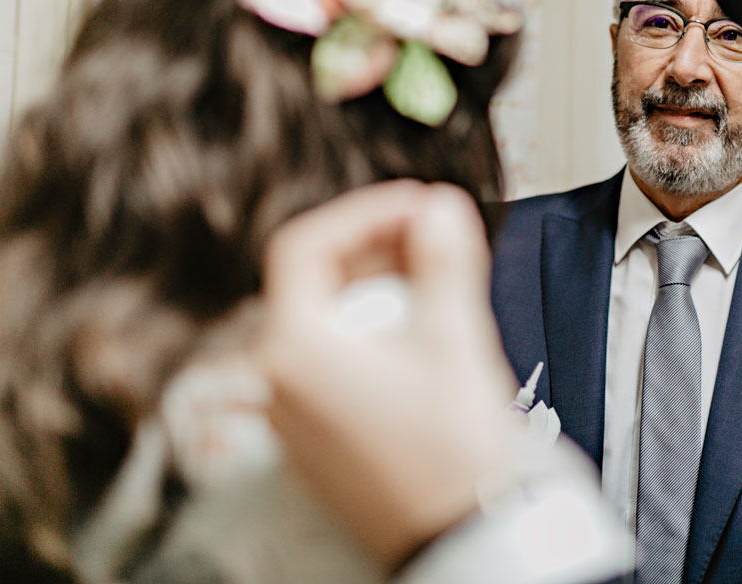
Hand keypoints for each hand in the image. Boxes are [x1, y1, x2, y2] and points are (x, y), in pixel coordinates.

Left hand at [258, 180, 519, 570]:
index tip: (415, 205)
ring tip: (440, 278)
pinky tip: (425, 328)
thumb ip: (443, 258)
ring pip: (327, 320)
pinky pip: (335, 360)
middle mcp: (279, 382)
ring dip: (380, 287)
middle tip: (435, 233)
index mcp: (292, 351)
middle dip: (378, 248)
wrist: (462, 535)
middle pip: (314, 281)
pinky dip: (375, 330)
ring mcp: (296, 414)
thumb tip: (440, 210)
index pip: (306, 246)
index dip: (364, 212)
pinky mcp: (321, 435)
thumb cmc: (451, 453)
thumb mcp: (453, 335)